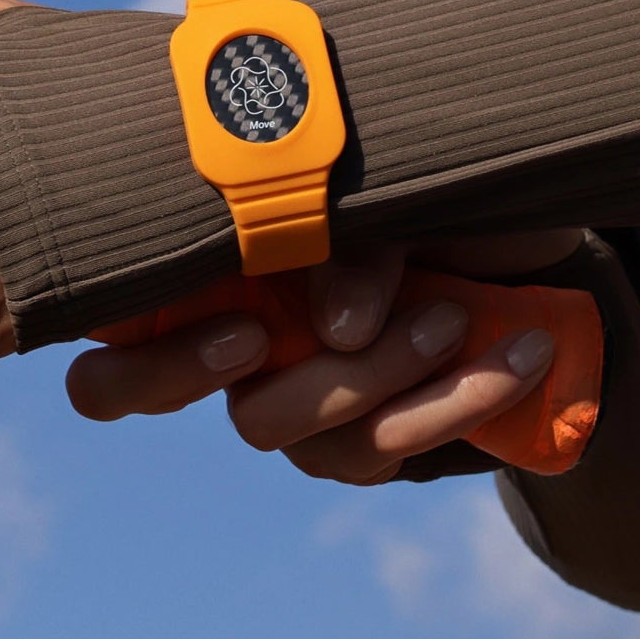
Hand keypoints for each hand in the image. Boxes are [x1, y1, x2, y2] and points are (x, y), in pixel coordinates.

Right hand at [61, 231, 582, 483]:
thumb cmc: (426, 187)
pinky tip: (519, 351)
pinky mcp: (370, 442)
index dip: (150, 365)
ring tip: (458, 318)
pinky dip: (461, 399)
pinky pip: (390, 451)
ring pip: (309, 438)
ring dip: (388, 382)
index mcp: (208, 274)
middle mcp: (232, 347)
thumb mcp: (389, 187)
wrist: (528, 236)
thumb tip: (338, 326)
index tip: (246, 330)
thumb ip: (347, 237)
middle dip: (256, 375)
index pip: (111, 348)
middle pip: (196, 413)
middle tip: (334, 339)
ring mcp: (297, 402)